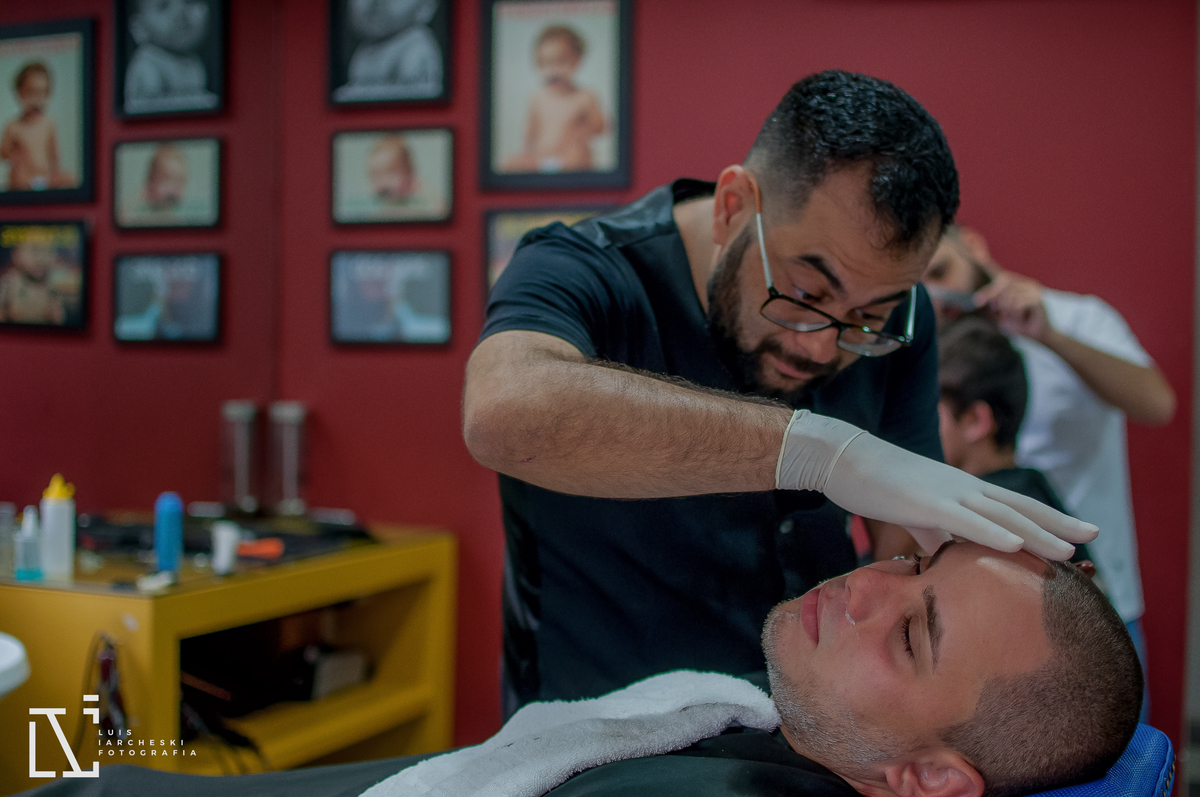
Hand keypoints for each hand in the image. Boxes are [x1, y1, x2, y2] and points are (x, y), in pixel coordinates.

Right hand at [776, 411, 1096, 559]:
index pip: (1014, 506)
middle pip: (1020, 507)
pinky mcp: (925, 502)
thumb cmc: (874, 484)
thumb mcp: (913, 513)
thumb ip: (935, 532)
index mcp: (961, 489)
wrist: (842, 458)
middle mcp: (963, 487)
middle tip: (1095, 535)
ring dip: (1038, 533)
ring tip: (1070, 550)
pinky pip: (965, 520)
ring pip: (1002, 515)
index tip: (1079, 531)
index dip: (1048, 518)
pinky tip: (1017, 543)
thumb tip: (946, 554)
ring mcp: (946, 493)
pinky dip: (993, 532)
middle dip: (1058, 523)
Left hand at [973, 270, 1051, 342]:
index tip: (976, 254)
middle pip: (1003, 281)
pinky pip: (1017, 303)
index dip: (988, 264)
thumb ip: (993, 305)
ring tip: (1014, 318)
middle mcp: (1026, 284)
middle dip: (991, 293)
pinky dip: (1015, 313)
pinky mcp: (1038, 298)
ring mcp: (1033, 289)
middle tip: (988, 306)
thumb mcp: (1002, 315)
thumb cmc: (1020, 324)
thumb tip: (978, 299)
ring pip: (1009, 295)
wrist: (1040, 335)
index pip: (1001, 274)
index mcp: (1017, 285)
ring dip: (1006, 310)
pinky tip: (1021, 318)